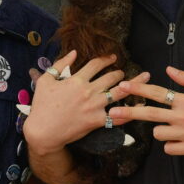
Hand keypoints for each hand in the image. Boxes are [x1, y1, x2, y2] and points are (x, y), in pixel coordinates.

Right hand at [23, 51, 148, 155]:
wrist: (43, 130)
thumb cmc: (42, 105)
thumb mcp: (45, 80)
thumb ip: (60, 64)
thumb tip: (73, 52)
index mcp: (76, 79)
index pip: (96, 64)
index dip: (106, 59)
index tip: (112, 57)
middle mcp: (88, 91)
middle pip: (111, 77)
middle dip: (119, 72)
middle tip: (122, 72)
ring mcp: (94, 106)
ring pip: (118, 92)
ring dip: (132, 85)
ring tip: (141, 79)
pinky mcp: (97, 121)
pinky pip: (117, 116)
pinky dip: (129, 112)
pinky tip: (139, 107)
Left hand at [110, 67, 183, 155]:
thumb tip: (168, 70)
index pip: (157, 93)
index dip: (138, 89)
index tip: (123, 86)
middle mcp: (183, 117)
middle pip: (148, 114)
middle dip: (128, 112)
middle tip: (112, 113)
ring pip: (158, 133)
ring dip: (160, 129)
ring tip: (171, 125)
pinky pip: (170, 148)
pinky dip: (171, 144)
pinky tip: (180, 139)